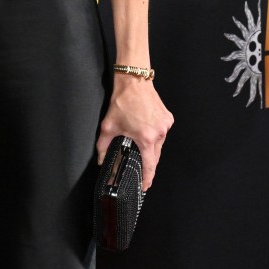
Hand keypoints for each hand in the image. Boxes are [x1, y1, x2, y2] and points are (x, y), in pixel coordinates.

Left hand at [96, 76, 173, 191]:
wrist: (134, 82)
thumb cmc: (122, 102)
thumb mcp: (108, 125)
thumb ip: (103, 145)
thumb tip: (100, 159)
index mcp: (146, 138)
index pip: (149, 165)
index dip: (147, 178)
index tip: (145, 186)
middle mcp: (159, 133)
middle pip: (155, 157)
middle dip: (148, 164)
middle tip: (142, 170)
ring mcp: (165, 126)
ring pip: (160, 144)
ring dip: (151, 147)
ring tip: (141, 144)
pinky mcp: (168, 119)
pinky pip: (162, 132)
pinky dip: (155, 134)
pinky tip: (147, 130)